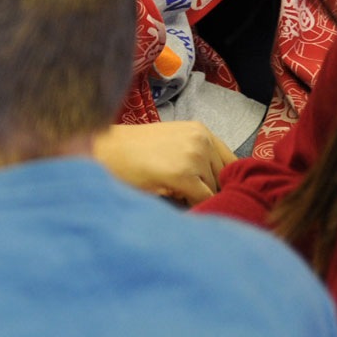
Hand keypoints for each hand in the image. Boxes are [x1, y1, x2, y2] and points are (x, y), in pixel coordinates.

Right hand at [92, 121, 235, 204]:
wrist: (104, 150)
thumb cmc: (132, 151)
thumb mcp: (171, 143)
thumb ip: (197, 155)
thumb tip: (221, 185)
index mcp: (200, 131)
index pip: (232, 162)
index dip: (223, 180)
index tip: (212, 191)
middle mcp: (202, 140)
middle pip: (224, 178)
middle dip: (210, 190)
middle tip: (186, 195)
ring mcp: (194, 155)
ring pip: (214, 190)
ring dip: (199, 197)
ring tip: (175, 195)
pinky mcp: (183, 174)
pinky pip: (202, 199)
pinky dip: (192, 205)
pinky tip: (174, 200)